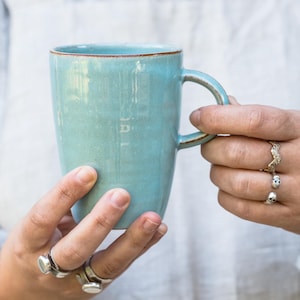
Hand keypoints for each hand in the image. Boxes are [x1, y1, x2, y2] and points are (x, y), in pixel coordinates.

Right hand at [0, 166, 166, 299]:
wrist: (25, 292)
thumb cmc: (33, 247)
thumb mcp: (35, 227)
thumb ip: (60, 205)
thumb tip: (92, 172)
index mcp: (28, 244)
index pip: (44, 218)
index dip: (65, 194)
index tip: (88, 171)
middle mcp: (48, 268)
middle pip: (76, 249)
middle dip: (101, 221)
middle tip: (122, 195)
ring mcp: (74, 283)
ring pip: (106, 265)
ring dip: (133, 240)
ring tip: (153, 217)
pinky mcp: (95, 288)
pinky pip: (122, 268)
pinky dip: (143, 247)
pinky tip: (159, 229)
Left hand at [190, 97, 299, 233]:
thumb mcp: (289, 126)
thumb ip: (254, 116)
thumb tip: (221, 104)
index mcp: (298, 129)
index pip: (254, 120)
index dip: (218, 118)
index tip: (197, 117)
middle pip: (237, 153)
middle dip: (211, 148)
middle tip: (209, 146)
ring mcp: (295, 191)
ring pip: (236, 182)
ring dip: (217, 173)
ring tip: (221, 167)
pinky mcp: (286, 216)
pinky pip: (241, 207)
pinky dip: (225, 195)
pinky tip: (230, 187)